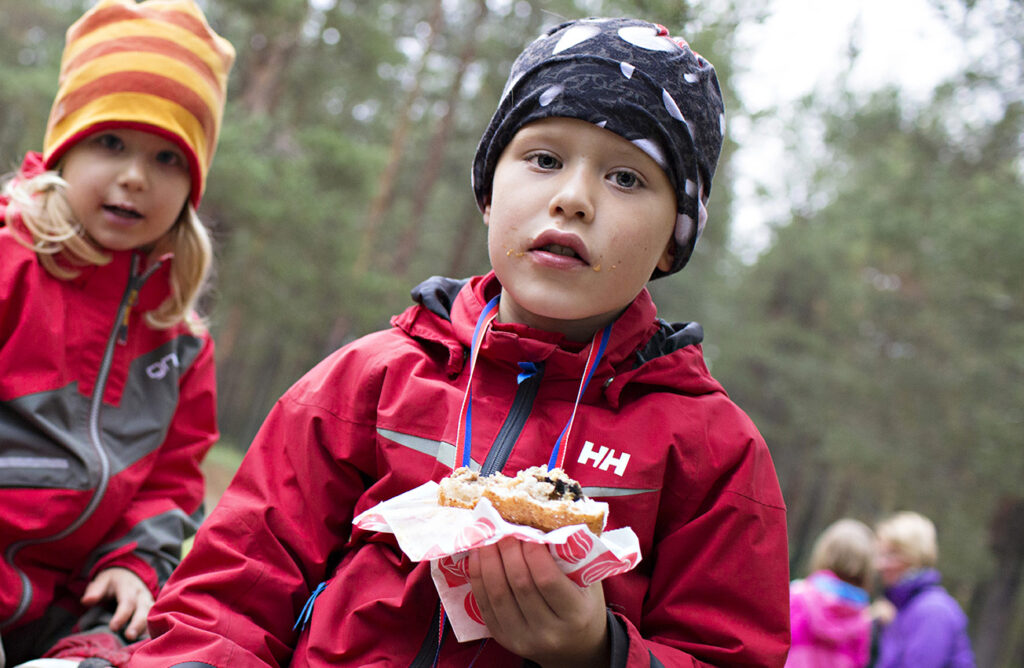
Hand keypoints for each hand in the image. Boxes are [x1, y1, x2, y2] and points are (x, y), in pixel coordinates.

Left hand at [81, 567, 153, 640]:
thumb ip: (95, 591)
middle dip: (138, 623)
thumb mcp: (102, 581)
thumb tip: (86, 601)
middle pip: (143, 609)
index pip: (127, 601)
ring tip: (138, 641)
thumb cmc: (113, 582)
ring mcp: (148, 602)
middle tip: (129, 636)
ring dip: (146, 628)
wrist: (130, 574)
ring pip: (152, 614)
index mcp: (128, 587)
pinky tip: (146, 640)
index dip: (121, 615)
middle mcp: (141, 595)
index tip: (113, 627)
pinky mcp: (152, 609)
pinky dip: (153, 629)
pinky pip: (155, 619)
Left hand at [467, 537, 608, 667]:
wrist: (576, 647)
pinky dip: (478, 577)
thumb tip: (544, 520)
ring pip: (498, 595)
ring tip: (486, 537)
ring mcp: (523, 639)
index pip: (547, 580)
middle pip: (519, 585)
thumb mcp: (589, 582)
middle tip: (503, 528)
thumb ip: (572, 556)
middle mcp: (548, 633)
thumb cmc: (584, 605)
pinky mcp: (503, 639)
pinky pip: (485, 605)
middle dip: (507, 551)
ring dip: (488, 561)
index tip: (525, 530)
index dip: (531, 552)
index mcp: (575, 616)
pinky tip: (477, 556)